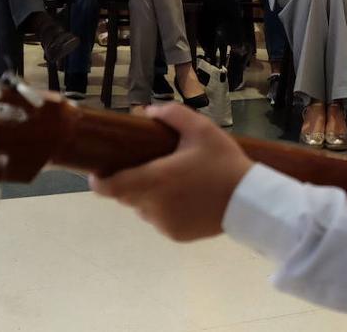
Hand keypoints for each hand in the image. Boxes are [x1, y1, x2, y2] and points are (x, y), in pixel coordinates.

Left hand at [90, 103, 252, 241]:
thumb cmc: (224, 163)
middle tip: (146, 167)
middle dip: (130, 183)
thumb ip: (173, 115)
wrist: (251, 202)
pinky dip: (163, 210)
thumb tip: (147, 111)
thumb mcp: (202, 130)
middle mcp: (154, 206)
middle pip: (127, 196)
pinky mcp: (176, 235)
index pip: (111, 188)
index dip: (99, 182)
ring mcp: (164, 224)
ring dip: (148, 197)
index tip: (96, 172)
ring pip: (143, 209)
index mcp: (156, 179)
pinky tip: (184, 199)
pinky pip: (159, 220)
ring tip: (170, 183)